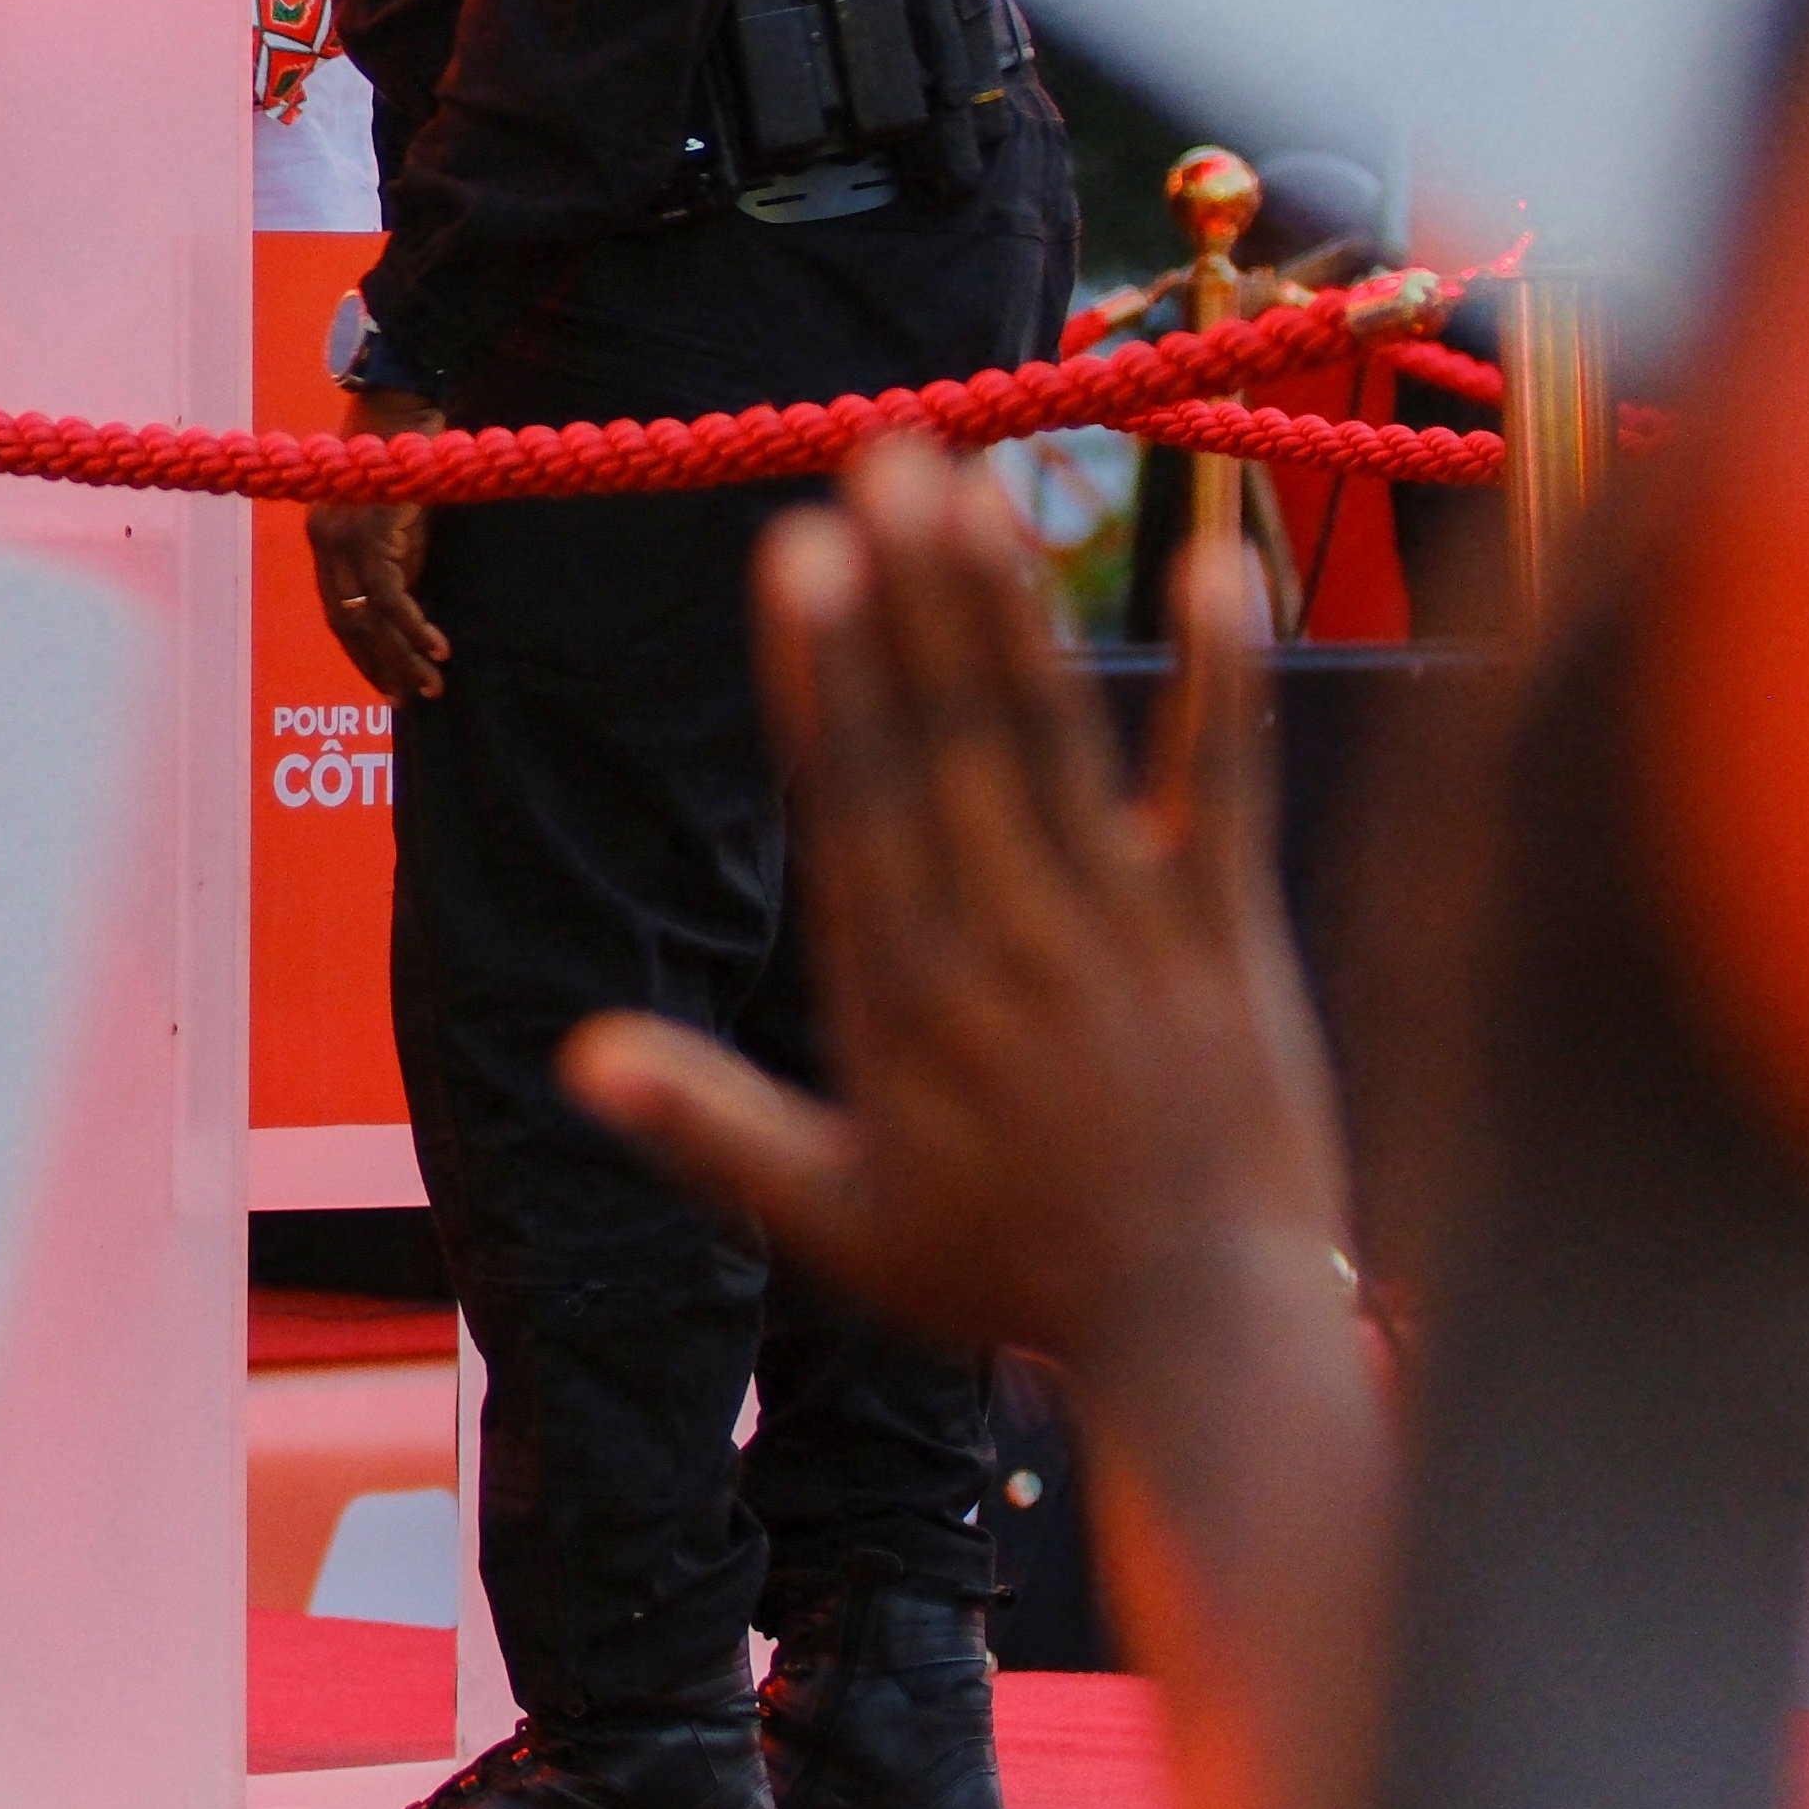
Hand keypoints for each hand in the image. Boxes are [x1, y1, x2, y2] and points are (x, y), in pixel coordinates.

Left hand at [310, 399, 448, 698]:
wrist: (406, 406)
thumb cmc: (406, 461)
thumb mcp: (398, 523)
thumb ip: (397, 565)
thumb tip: (407, 617)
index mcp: (324, 542)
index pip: (337, 613)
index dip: (362, 654)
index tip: (387, 684)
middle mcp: (323, 543)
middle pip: (345, 624)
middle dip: (378, 667)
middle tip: (405, 699)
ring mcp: (341, 538)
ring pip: (367, 617)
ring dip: (401, 657)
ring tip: (431, 686)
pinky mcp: (368, 531)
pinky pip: (389, 594)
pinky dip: (413, 627)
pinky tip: (436, 649)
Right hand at [562, 441, 1351, 1378]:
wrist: (1208, 1348)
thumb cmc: (1007, 1281)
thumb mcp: (832, 1223)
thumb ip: (706, 1128)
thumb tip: (579, 1054)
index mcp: (902, 997)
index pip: (851, 800)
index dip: (826, 671)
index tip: (799, 557)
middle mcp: (1006, 946)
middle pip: (946, 738)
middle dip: (912, 594)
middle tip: (883, 461)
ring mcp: (1124, 935)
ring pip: (1056, 741)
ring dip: (1013, 606)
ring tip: (975, 485)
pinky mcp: (1229, 941)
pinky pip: (1225, 788)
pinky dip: (1221, 683)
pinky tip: (1214, 570)